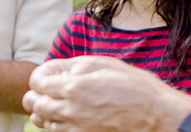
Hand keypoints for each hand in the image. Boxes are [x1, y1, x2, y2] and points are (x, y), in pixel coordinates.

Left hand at [24, 56, 190, 131]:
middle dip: (37, 94)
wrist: (157, 116)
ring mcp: (76, 128)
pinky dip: (58, 124)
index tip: (48, 76)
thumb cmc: (135, 87)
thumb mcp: (104, 64)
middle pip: (33, 104)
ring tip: (59, 103)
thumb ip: (74, 66)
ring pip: (42, 121)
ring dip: (45, 110)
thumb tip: (55, 71)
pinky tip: (71, 116)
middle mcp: (71, 110)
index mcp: (74, 87)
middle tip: (49, 89)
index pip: (36, 83)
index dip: (40, 77)